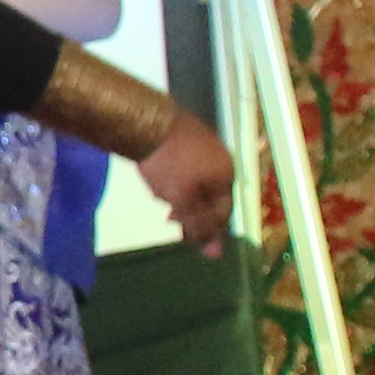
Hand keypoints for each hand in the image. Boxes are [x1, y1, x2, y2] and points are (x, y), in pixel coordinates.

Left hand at [143, 118, 236, 253]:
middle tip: (168, 217)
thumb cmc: (168, 164)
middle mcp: (222, 159)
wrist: (147, 121)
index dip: (205, 228)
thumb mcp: (183, 200)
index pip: (223, 212)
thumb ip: (199, 225)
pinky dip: (174, 178)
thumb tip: (216, 253)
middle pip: (211, 196)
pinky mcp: (187, 136)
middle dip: (191, 211)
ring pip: (197, 181)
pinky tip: (158, 177)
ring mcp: (206, 145)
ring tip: (160, 195)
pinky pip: (186, 166)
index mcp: (227, 175)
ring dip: (181, 195)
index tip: (184, 236)